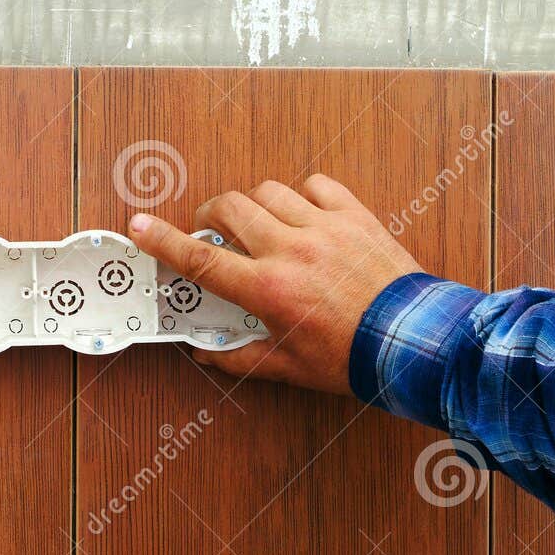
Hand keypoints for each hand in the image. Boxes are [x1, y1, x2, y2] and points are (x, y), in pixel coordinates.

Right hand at [128, 174, 421, 394]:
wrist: (414, 342)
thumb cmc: (353, 358)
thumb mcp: (288, 368)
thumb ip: (239, 357)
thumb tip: (204, 353)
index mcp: (268, 289)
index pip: (201, 259)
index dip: (164, 240)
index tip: (140, 226)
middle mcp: (290, 250)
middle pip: (229, 209)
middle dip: (211, 214)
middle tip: (212, 229)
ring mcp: (324, 227)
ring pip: (269, 192)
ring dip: (254, 204)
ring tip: (260, 223)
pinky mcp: (354, 216)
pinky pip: (316, 186)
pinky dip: (302, 194)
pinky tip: (304, 213)